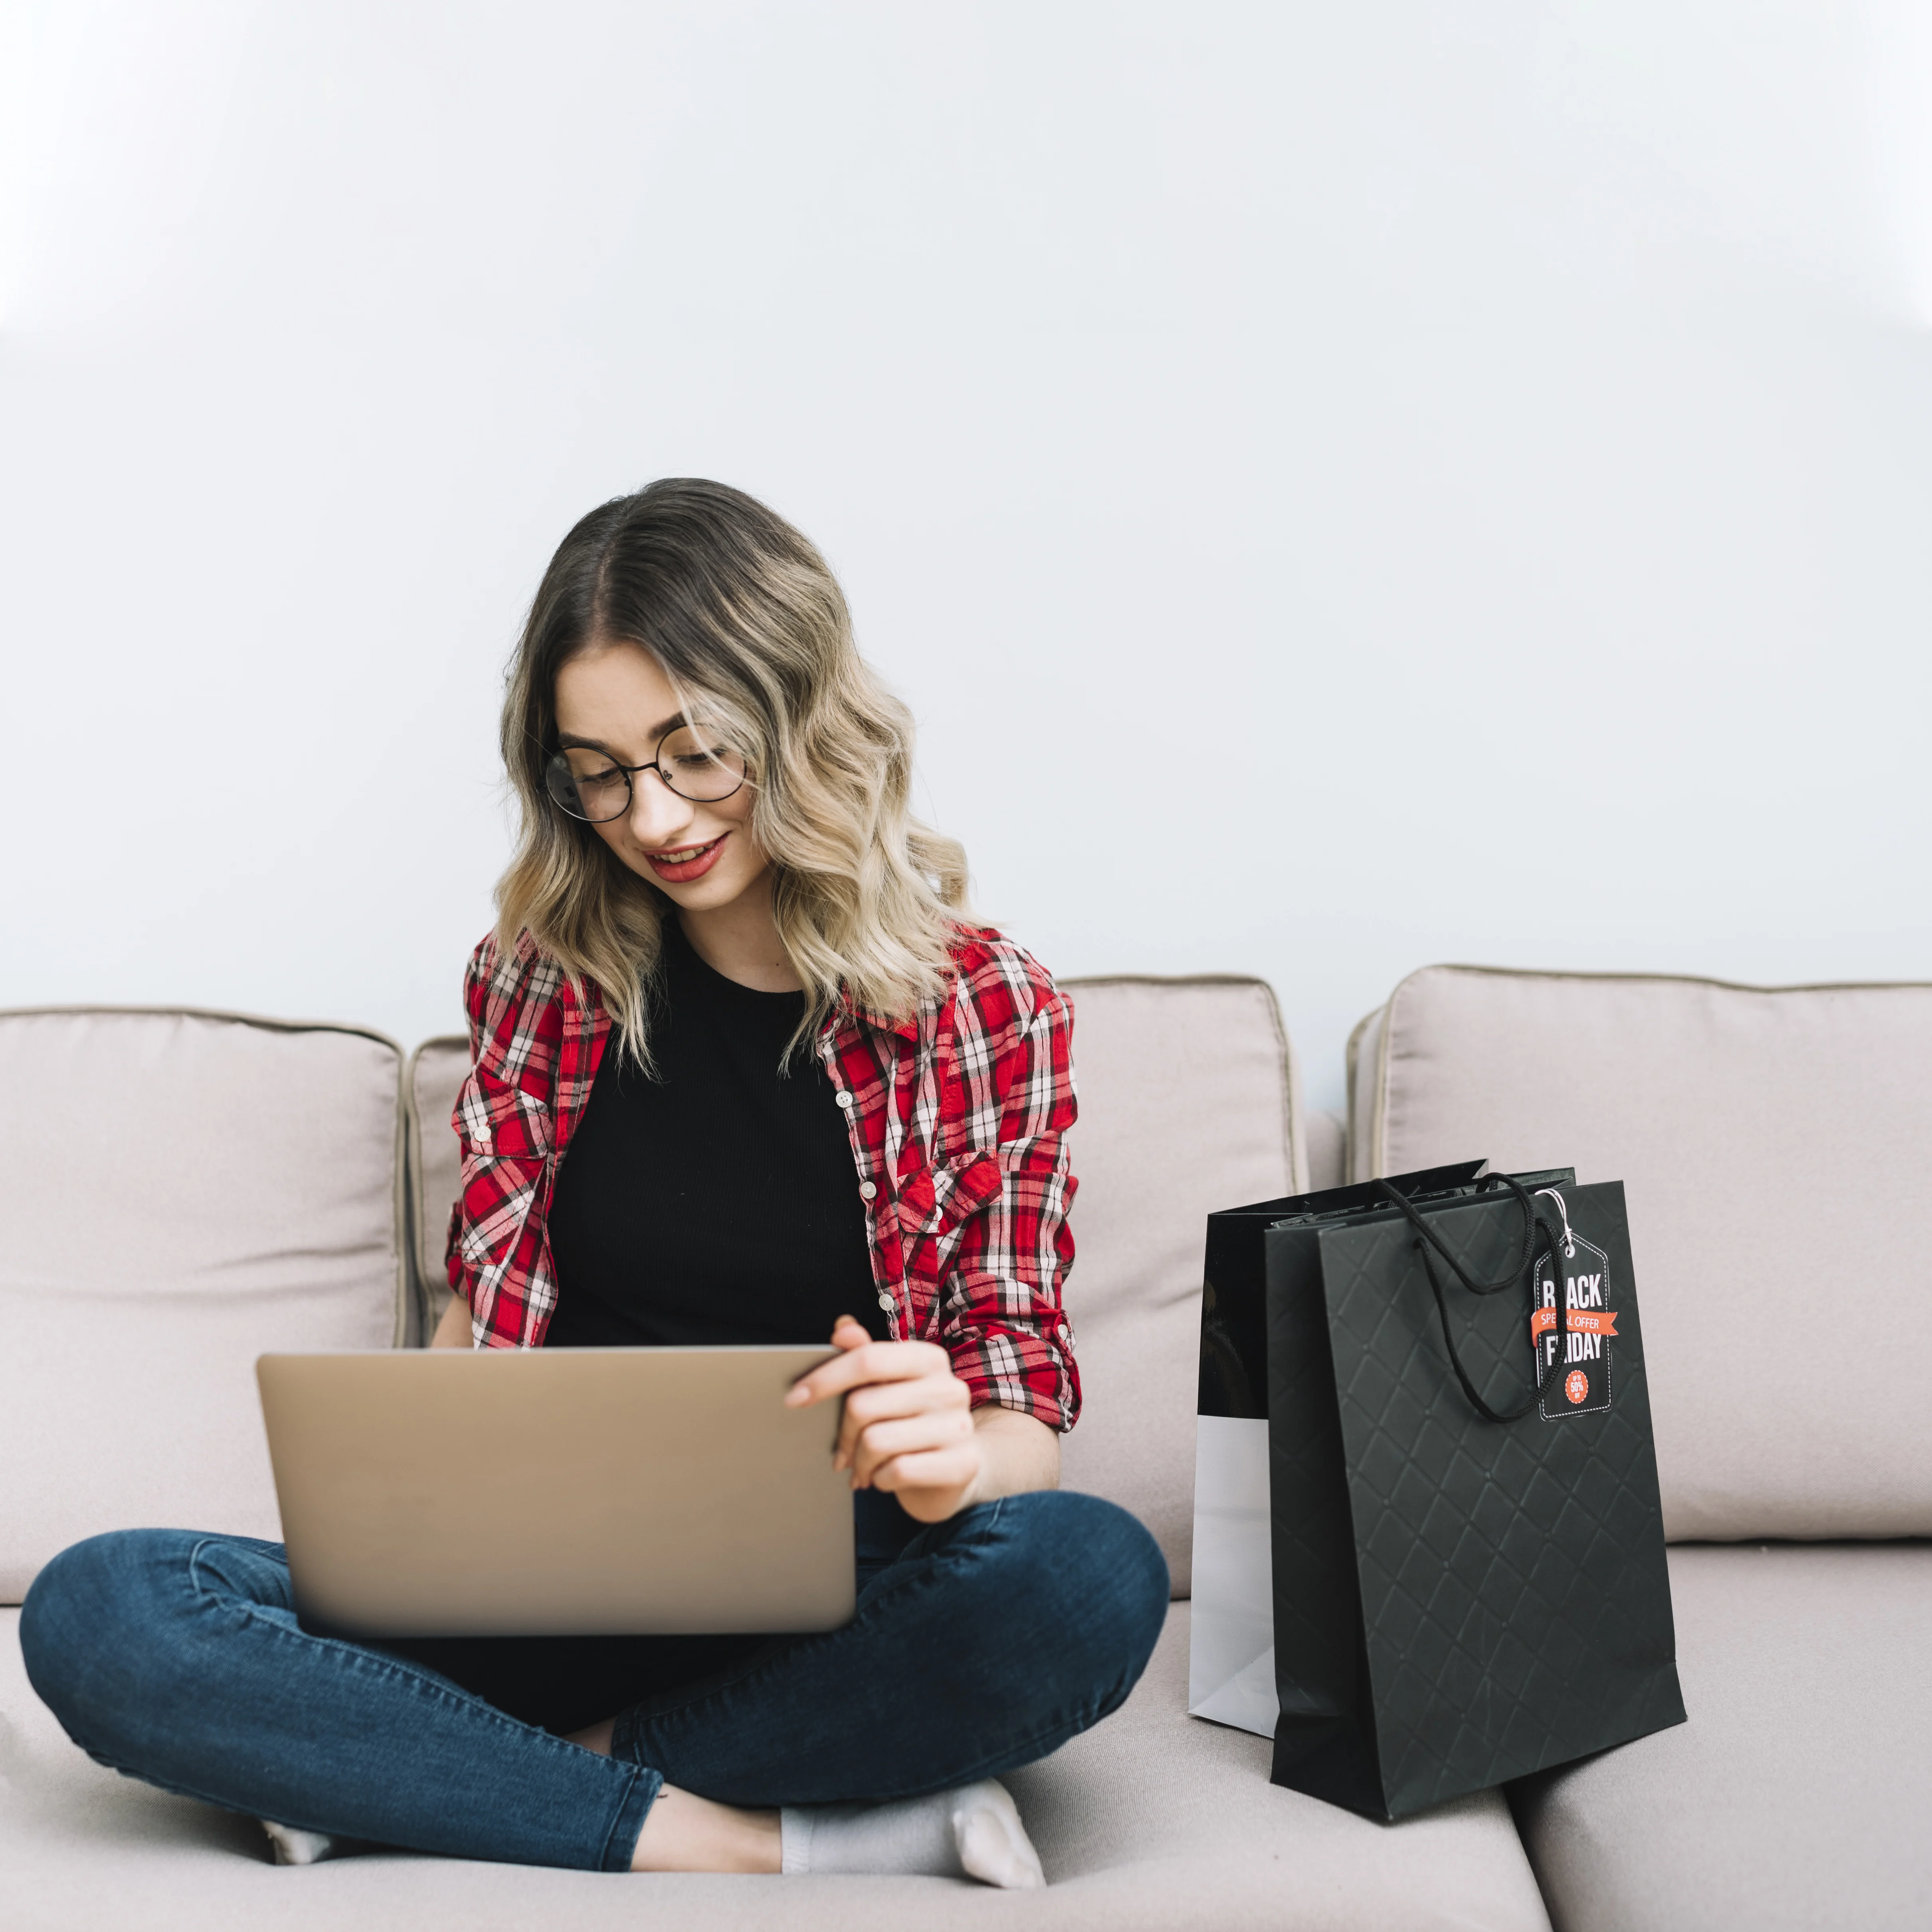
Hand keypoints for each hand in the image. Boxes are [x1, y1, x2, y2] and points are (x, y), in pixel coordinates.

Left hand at [784, 1315, 979, 1522]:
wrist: (957, 1469)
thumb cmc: (912, 1422)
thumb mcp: (891, 1387)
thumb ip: (866, 1357)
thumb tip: (842, 1327)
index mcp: (929, 1359)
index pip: (868, 1359)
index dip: (825, 1378)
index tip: (794, 1398)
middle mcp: (948, 1387)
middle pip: (863, 1405)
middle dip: (843, 1434)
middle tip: (841, 1451)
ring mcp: (958, 1427)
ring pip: (876, 1442)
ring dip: (860, 1462)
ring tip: (863, 1468)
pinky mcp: (962, 1464)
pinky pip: (897, 1471)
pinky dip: (880, 1480)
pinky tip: (885, 1478)